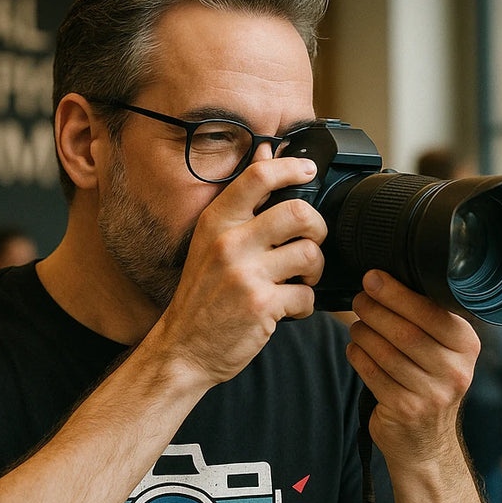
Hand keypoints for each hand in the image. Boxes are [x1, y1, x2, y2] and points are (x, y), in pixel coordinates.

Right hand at [155, 157, 325, 386]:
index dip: (292, 166)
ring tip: (300, 279)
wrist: (183, 349)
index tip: (309, 169)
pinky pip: (306, 295)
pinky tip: (289, 308)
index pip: (258, 177)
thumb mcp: (209, 244)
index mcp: (216, 223)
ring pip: (310, 254)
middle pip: (299, 213)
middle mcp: (229, 244)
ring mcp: (246, 275)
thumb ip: (240, 205)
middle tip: (311, 241)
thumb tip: (265, 153)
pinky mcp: (262, 306)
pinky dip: (304, 305)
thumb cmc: (200, 298)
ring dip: (315, 270)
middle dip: (317, 228)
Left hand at [346, 270, 479, 465]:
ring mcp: (431, 394)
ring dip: (363, 333)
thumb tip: (384, 282)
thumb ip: (426, 323)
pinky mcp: (404, 410)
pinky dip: (358, 356)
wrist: (426, 442)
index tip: (372, 278)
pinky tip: (355, 348)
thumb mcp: (442, 353)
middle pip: (406, 331)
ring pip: (386, 352)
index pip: (430, 312)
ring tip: (356, 326)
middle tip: (359, 299)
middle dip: (375, 310)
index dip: (397, 293)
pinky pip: (372, 373)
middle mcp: (454, 371)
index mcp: (467, 347)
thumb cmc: (429, 385)